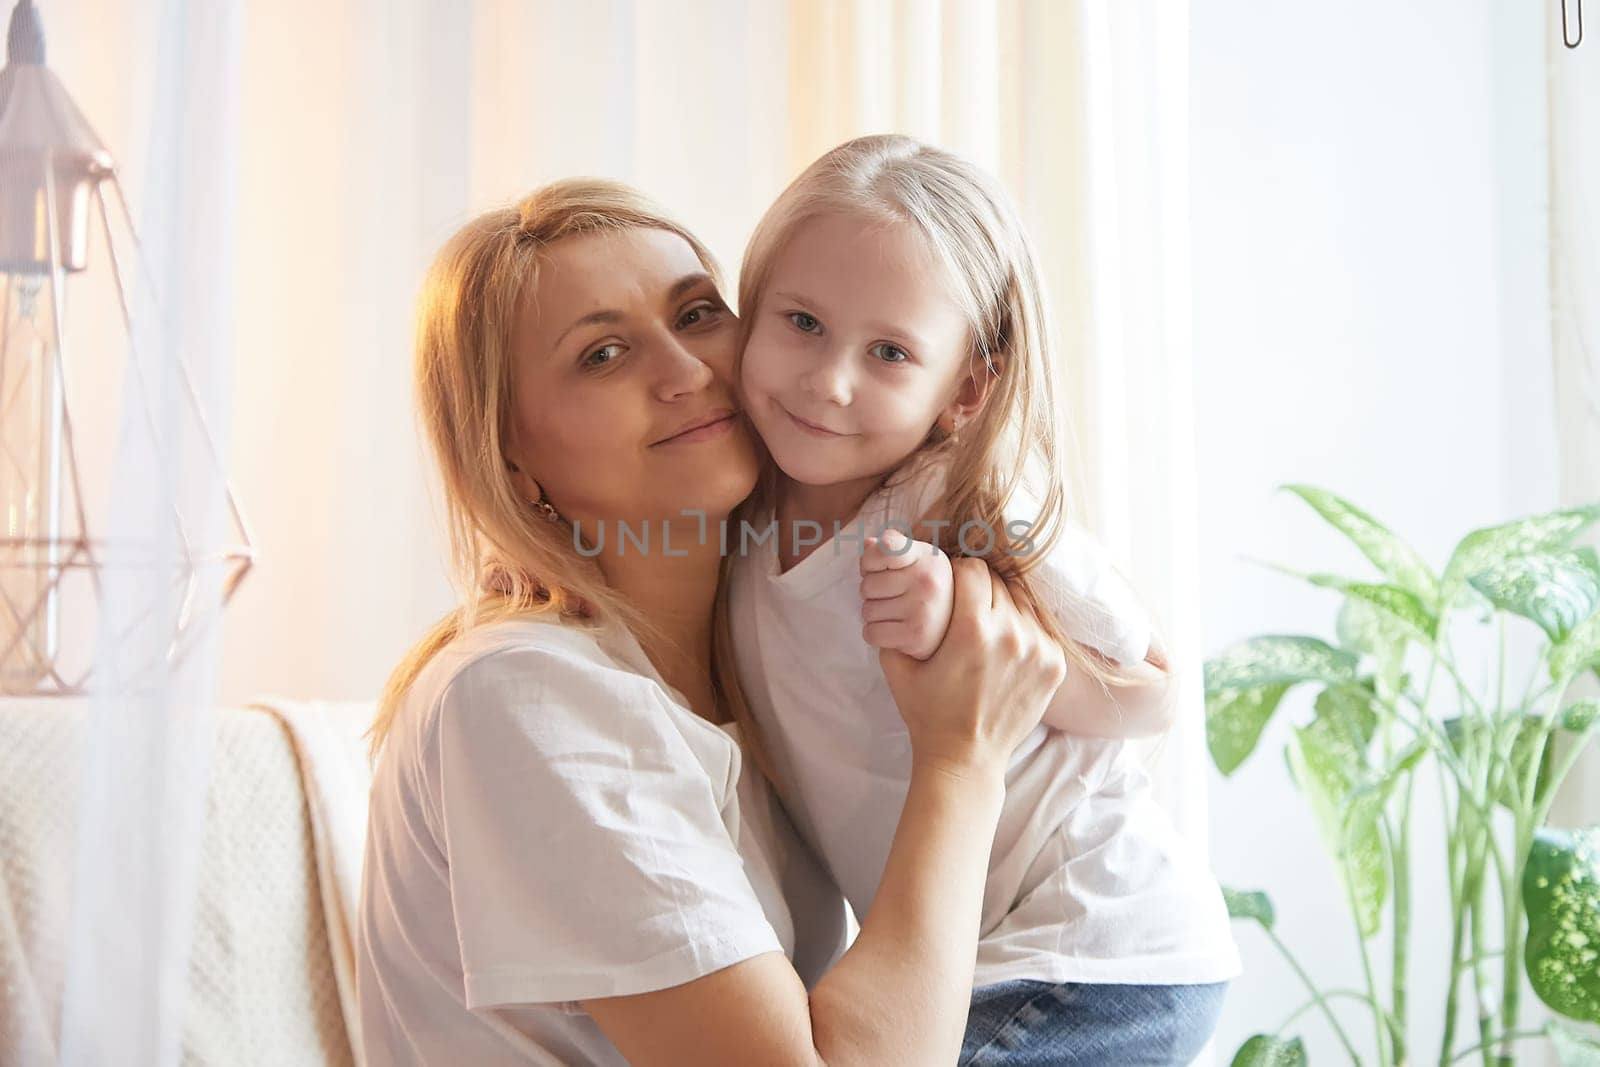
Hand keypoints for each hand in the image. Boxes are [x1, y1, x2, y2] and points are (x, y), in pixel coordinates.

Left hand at [859, 528, 953, 660]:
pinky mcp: (916, 634)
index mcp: (924, 557)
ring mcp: (922, 608)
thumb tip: (867, 544)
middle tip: (890, 596)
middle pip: (867, 585)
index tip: (879, 568)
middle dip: (872, 594)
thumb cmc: (926, 587)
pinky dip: (875, 634)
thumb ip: (890, 547)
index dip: (870, 560)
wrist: (954, 625)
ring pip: (868, 611)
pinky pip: (872, 633)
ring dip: (874, 615)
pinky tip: (892, 628)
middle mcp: (926, 580)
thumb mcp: (916, 559)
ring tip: (894, 612)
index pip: (886, 547)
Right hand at [878, 557, 1067, 772]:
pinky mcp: (1055, 663)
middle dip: (980, 587)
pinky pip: (1040, 626)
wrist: (966, 758)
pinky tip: (1007, 643)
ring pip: (1023, 600)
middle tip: (967, 603)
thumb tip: (902, 590)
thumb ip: (896, 625)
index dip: (958, 572)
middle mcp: (1010, 633)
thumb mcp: (898, 669)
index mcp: (971, 629)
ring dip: (1005, 604)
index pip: (973, 569)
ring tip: (989, 623)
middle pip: (999, 581)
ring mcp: (1038, 648)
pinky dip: (1024, 627)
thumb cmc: (928, 713)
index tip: (952, 584)